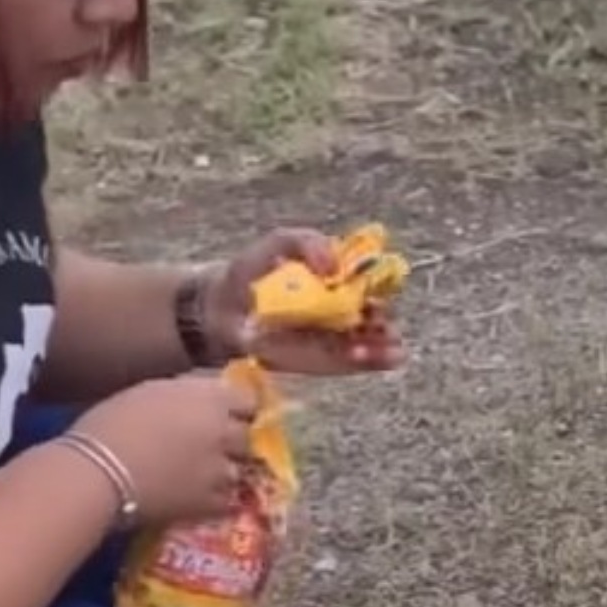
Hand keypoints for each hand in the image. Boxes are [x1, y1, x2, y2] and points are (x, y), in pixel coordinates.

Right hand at [79, 371, 255, 524]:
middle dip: (232, 441)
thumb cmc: (111, 423)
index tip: (225, 413)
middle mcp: (224, 433)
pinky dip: (216, 500)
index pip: (248, 401)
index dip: (238, 408)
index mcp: (210, 400)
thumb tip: (201, 396)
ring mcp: (221, 471)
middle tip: (210, 446)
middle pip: (246, 437)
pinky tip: (197, 498)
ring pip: (237, 471)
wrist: (99, 473)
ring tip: (200, 476)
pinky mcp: (210, 504)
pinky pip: (226, 502)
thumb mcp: (150, 391)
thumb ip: (186, 394)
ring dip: (224, 472)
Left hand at [203, 228, 405, 375]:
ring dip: (380, 348)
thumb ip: (307, 242)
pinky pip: (346, 365)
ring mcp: (329, 339)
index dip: (381, 292)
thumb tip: (333, 267)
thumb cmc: (251, 271)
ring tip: (388, 350)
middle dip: (384, 325)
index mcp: (336, 281)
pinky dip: (363, 363)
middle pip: (373, 320)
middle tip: (383, 326)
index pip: (369, 287)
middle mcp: (338, 311)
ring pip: (365, 345)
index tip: (381, 297)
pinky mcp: (316, 362)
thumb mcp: (280, 243)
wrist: (219, 306)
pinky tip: (371, 359)